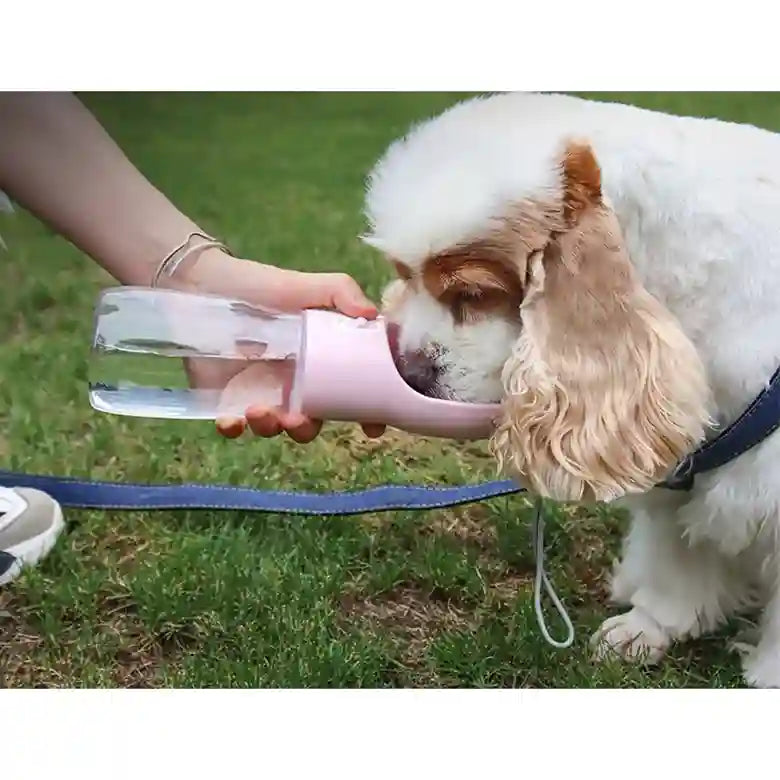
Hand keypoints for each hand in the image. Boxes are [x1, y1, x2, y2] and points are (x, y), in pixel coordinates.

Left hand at [183, 252, 385, 441]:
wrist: (206, 283)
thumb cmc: (261, 286)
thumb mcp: (305, 285)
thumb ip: (341, 292)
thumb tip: (372, 313)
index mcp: (319, 364)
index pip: (347, 396)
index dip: (363, 414)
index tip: (371, 427)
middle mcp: (292, 384)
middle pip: (309, 421)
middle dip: (306, 429)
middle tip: (297, 420)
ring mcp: (259, 393)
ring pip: (273, 426)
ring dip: (270, 428)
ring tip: (259, 411)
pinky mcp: (226, 398)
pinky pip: (233, 423)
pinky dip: (234, 427)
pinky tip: (232, 421)